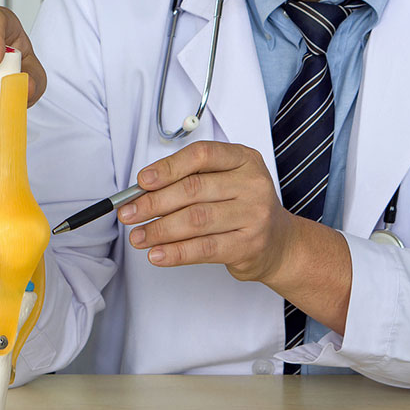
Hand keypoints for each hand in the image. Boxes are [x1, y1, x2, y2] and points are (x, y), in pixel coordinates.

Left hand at [118, 141, 295, 282]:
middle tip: (128, 214)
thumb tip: (142, 192)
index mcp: (244, 160)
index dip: (168, 167)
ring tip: (138, 237)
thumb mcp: (226, 183)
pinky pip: (204, 248)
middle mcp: (253, 184)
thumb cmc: (243, 209)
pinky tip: (157, 254)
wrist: (280, 244)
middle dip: (154, 203)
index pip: (201, 156)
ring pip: (196, 220)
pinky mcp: (249, 245)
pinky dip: (176, 252)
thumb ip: (192, 180)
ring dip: (159, 230)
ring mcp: (254, 215)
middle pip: (193, 190)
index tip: (141, 182)